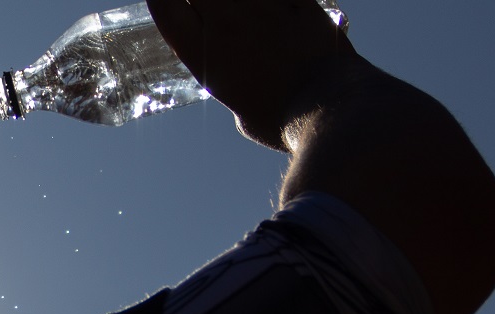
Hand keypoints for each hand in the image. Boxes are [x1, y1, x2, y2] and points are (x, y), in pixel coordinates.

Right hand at [146, 0, 357, 149]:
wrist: (329, 107)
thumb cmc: (284, 121)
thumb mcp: (246, 117)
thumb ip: (240, 95)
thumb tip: (250, 98)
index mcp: (204, 53)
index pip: (165, 7)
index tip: (169, 3)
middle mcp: (226, 22)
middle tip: (212, 11)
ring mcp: (262, 5)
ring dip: (238, 2)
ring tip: (246, 13)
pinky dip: (277, 0)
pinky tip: (278, 8)